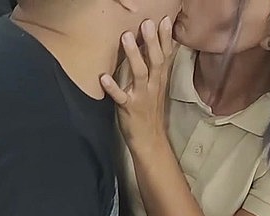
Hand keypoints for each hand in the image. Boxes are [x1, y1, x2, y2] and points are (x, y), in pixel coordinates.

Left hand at [100, 17, 176, 147]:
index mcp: (159, 80)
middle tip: (146, 23)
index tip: (164, 20)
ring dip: (133, 55)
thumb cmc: (149, 112)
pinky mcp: (129, 109)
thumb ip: (154, 69)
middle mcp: (153, 86)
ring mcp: (142, 97)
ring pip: (139, 73)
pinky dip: (112, 88)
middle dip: (152, 41)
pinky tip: (104, 78)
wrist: (150, 141)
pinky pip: (120, 97)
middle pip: (155, 60)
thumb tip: (151, 48)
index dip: (165, 38)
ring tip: (126, 37)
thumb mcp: (156, 88)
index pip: (165, 55)